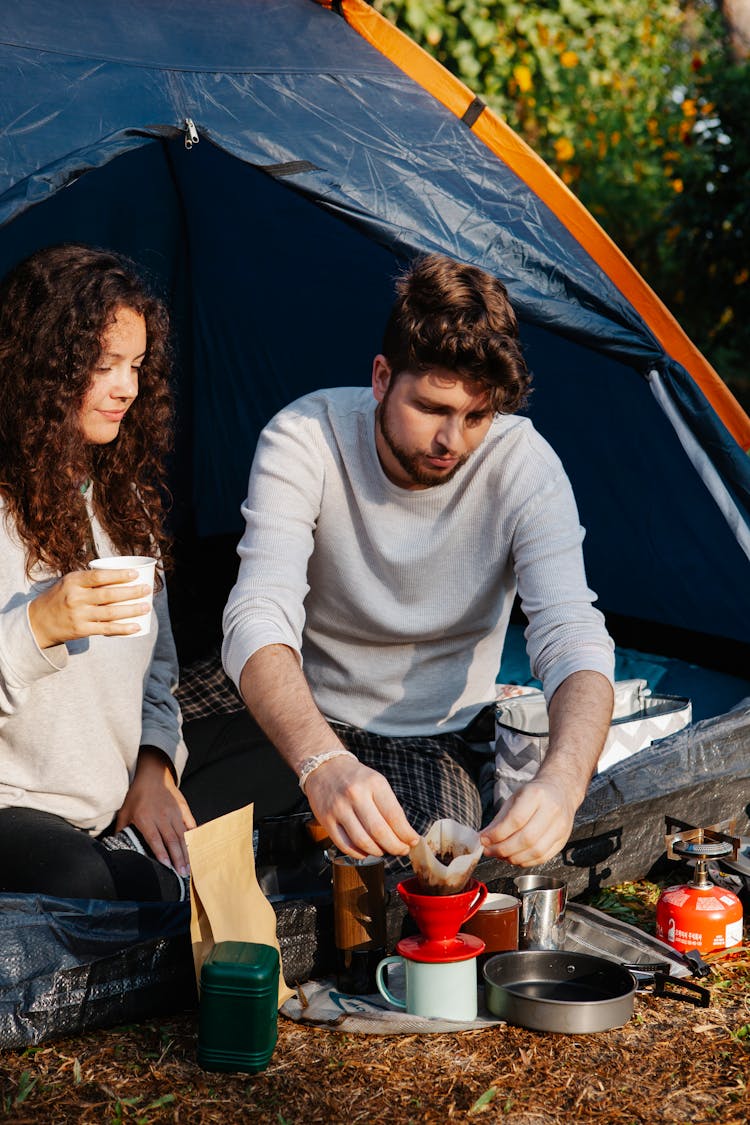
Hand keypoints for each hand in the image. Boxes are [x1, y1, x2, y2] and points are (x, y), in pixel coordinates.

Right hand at [28, 568, 151, 648]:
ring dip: (131, 610)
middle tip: (147, 590)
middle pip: (109, 595)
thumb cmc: (60, 597)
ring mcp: (78, 615)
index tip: (136, 574)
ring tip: (146, 607)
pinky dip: (123, 628)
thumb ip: (90, 579)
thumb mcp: (69, 582)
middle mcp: (75, 597)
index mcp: (73, 581)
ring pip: (110, 612)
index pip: (99, 576)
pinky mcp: (81, 630)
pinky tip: (136, 627)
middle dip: (131, 592)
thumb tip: (121, 574)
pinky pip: (106, 629)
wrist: (38, 622)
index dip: (119, 575)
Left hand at [115, 747, 195, 874]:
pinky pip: (189, 824)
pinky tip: (195, 848)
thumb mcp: (125, 813)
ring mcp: (174, 812)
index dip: (161, 853)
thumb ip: (122, 831)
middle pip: (171, 840)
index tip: (167, 866)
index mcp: (145, 818)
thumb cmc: (136, 796)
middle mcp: (161, 816)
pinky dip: (193, 837)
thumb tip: (115, 849)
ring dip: (185, 852)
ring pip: (182, 835)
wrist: (152, 775)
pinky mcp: (182, 808)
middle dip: (177, 858)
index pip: (154, 838)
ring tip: (189, 866)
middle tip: (182, 874)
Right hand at [304, 754, 419, 859]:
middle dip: (395, 846)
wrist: (324, 767)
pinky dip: (359, 853)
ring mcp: (339, 808)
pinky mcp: (326, 820)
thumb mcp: (376, 782)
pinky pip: (345, 845)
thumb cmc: (355, 777)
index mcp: (373, 783)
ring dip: (377, 852)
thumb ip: (389, 805)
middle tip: (402, 850)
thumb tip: (403, 833)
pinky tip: (366, 852)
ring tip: (384, 851)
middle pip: (379, 831)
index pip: (394, 815)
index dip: (405, 833)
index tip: (412, 841)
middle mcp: (356, 795)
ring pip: (362, 841)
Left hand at [480, 777, 576, 866]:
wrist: (560, 791)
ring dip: (513, 858)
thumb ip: (499, 820)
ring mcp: (560, 827)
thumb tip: (484, 839)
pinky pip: (542, 857)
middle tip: (489, 851)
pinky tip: (514, 857)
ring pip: (535, 851)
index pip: (516, 819)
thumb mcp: (514, 798)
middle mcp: (552, 811)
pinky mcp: (563, 841)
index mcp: (536, 795)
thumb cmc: (534, 795)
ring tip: (500, 855)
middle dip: (503, 849)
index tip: (484, 839)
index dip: (497, 834)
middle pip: (526, 838)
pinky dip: (525, 861)